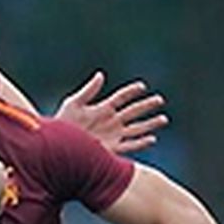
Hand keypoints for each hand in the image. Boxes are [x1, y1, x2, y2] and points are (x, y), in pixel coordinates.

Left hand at [55, 72, 169, 154]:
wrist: (59, 145)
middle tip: (160, 99)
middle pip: (133, 111)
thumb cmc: (62, 124)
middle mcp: (111, 121)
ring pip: (137, 128)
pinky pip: (130, 145)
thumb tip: (100, 75)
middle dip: (147, 105)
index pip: (122, 97)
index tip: (142, 86)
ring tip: (164, 119)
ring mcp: (113, 135)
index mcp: (103, 108)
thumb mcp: (74, 104)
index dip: (132, 91)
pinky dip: (141, 142)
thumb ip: (89, 91)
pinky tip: (152, 138)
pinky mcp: (112, 148)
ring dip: (150, 123)